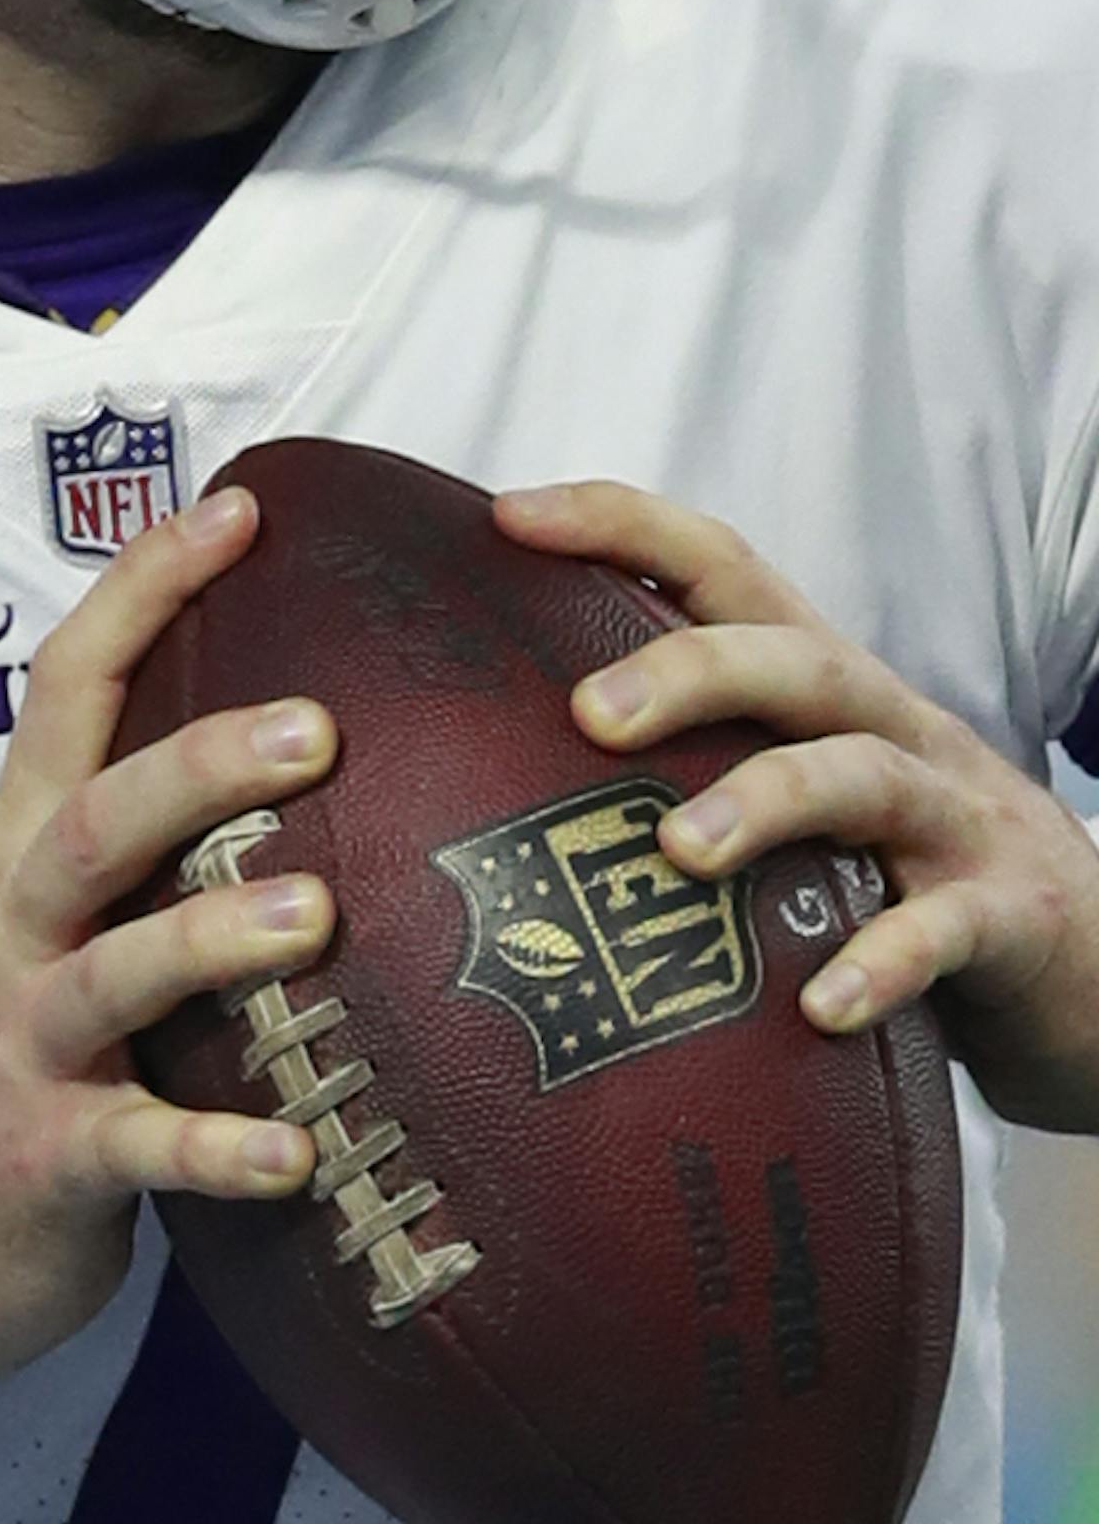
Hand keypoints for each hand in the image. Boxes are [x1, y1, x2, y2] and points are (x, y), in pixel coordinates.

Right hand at [0, 490, 336, 1385]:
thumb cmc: (15, 1068)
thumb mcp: (51, 935)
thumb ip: (143, 853)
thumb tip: (309, 742)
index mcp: (18, 858)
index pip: (69, 692)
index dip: (144, 594)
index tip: (240, 510)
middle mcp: (9, 934)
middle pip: (92, 821)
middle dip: (197, 766)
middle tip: (318, 728)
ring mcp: (20, 1049)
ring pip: (111, 972)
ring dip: (208, 938)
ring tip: (314, 915)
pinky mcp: (44, 1162)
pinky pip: (137, 1151)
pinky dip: (217, 1151)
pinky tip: (301, 1153)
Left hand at [496, 480, 1098, 1132]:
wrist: (1091, 962)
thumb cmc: (904, 879)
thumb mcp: (804, 807)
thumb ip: (685, 775)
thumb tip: (486, 789)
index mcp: (822, 694)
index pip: (722, 571)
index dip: (621, 527)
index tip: (508, 515)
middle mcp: (888, 731)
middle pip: (791, 660)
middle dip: (687, 668)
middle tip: (587, 713)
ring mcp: (954, 820)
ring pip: (862, 776)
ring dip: (768, 801)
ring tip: (679, 854)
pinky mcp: (1009, 916)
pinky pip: (945, 931)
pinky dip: (884, 963)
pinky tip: (822, 1008)